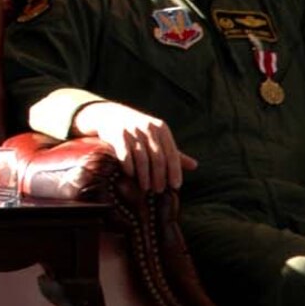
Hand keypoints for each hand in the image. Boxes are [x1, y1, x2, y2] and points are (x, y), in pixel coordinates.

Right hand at [73, 101, 198, 192]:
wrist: (110, 115)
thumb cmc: (138, 131)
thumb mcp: (157, 137)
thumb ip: (173, 152)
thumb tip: (195, 166)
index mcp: (161, 128)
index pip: (172, 153)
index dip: (175, 171)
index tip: (175, 186)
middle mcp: (147, 128)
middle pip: (158, 158)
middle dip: (159, 177)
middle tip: (159, 191)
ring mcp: (131, 131)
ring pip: (142, 158)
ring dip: (145, 176)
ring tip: (146, 189)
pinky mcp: (116, 134)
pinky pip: (125, 154)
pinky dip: (129, 167)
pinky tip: (131, 176)